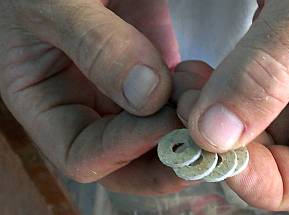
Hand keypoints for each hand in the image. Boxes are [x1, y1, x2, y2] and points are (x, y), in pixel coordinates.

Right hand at [0, 0, 188, 194]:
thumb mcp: (56, 4)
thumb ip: (96, 46)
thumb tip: (148, 97)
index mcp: (44, 103)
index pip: (82, 155)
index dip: (123, 148)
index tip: (163, 119)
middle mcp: (84, 108)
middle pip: (126, 164)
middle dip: (164, 157)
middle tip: (200, 139)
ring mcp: (120, 96)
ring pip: (156, 140)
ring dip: (185, 129)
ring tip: (199, 93)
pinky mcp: (150, 79)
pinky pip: (174, 108)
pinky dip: (192, 103)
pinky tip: (200, 79)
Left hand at [178, 0, 288, 209]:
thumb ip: (272, 69)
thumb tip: (215, 133)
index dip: (263, 182)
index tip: (216, 153)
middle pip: (270, 155)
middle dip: (223, 142)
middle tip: (187, 109)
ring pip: (246, 124)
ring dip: (210, 115)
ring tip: (184, 84)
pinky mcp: (273, 60)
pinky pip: (236, 91)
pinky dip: (211, 89)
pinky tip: (191, 72)